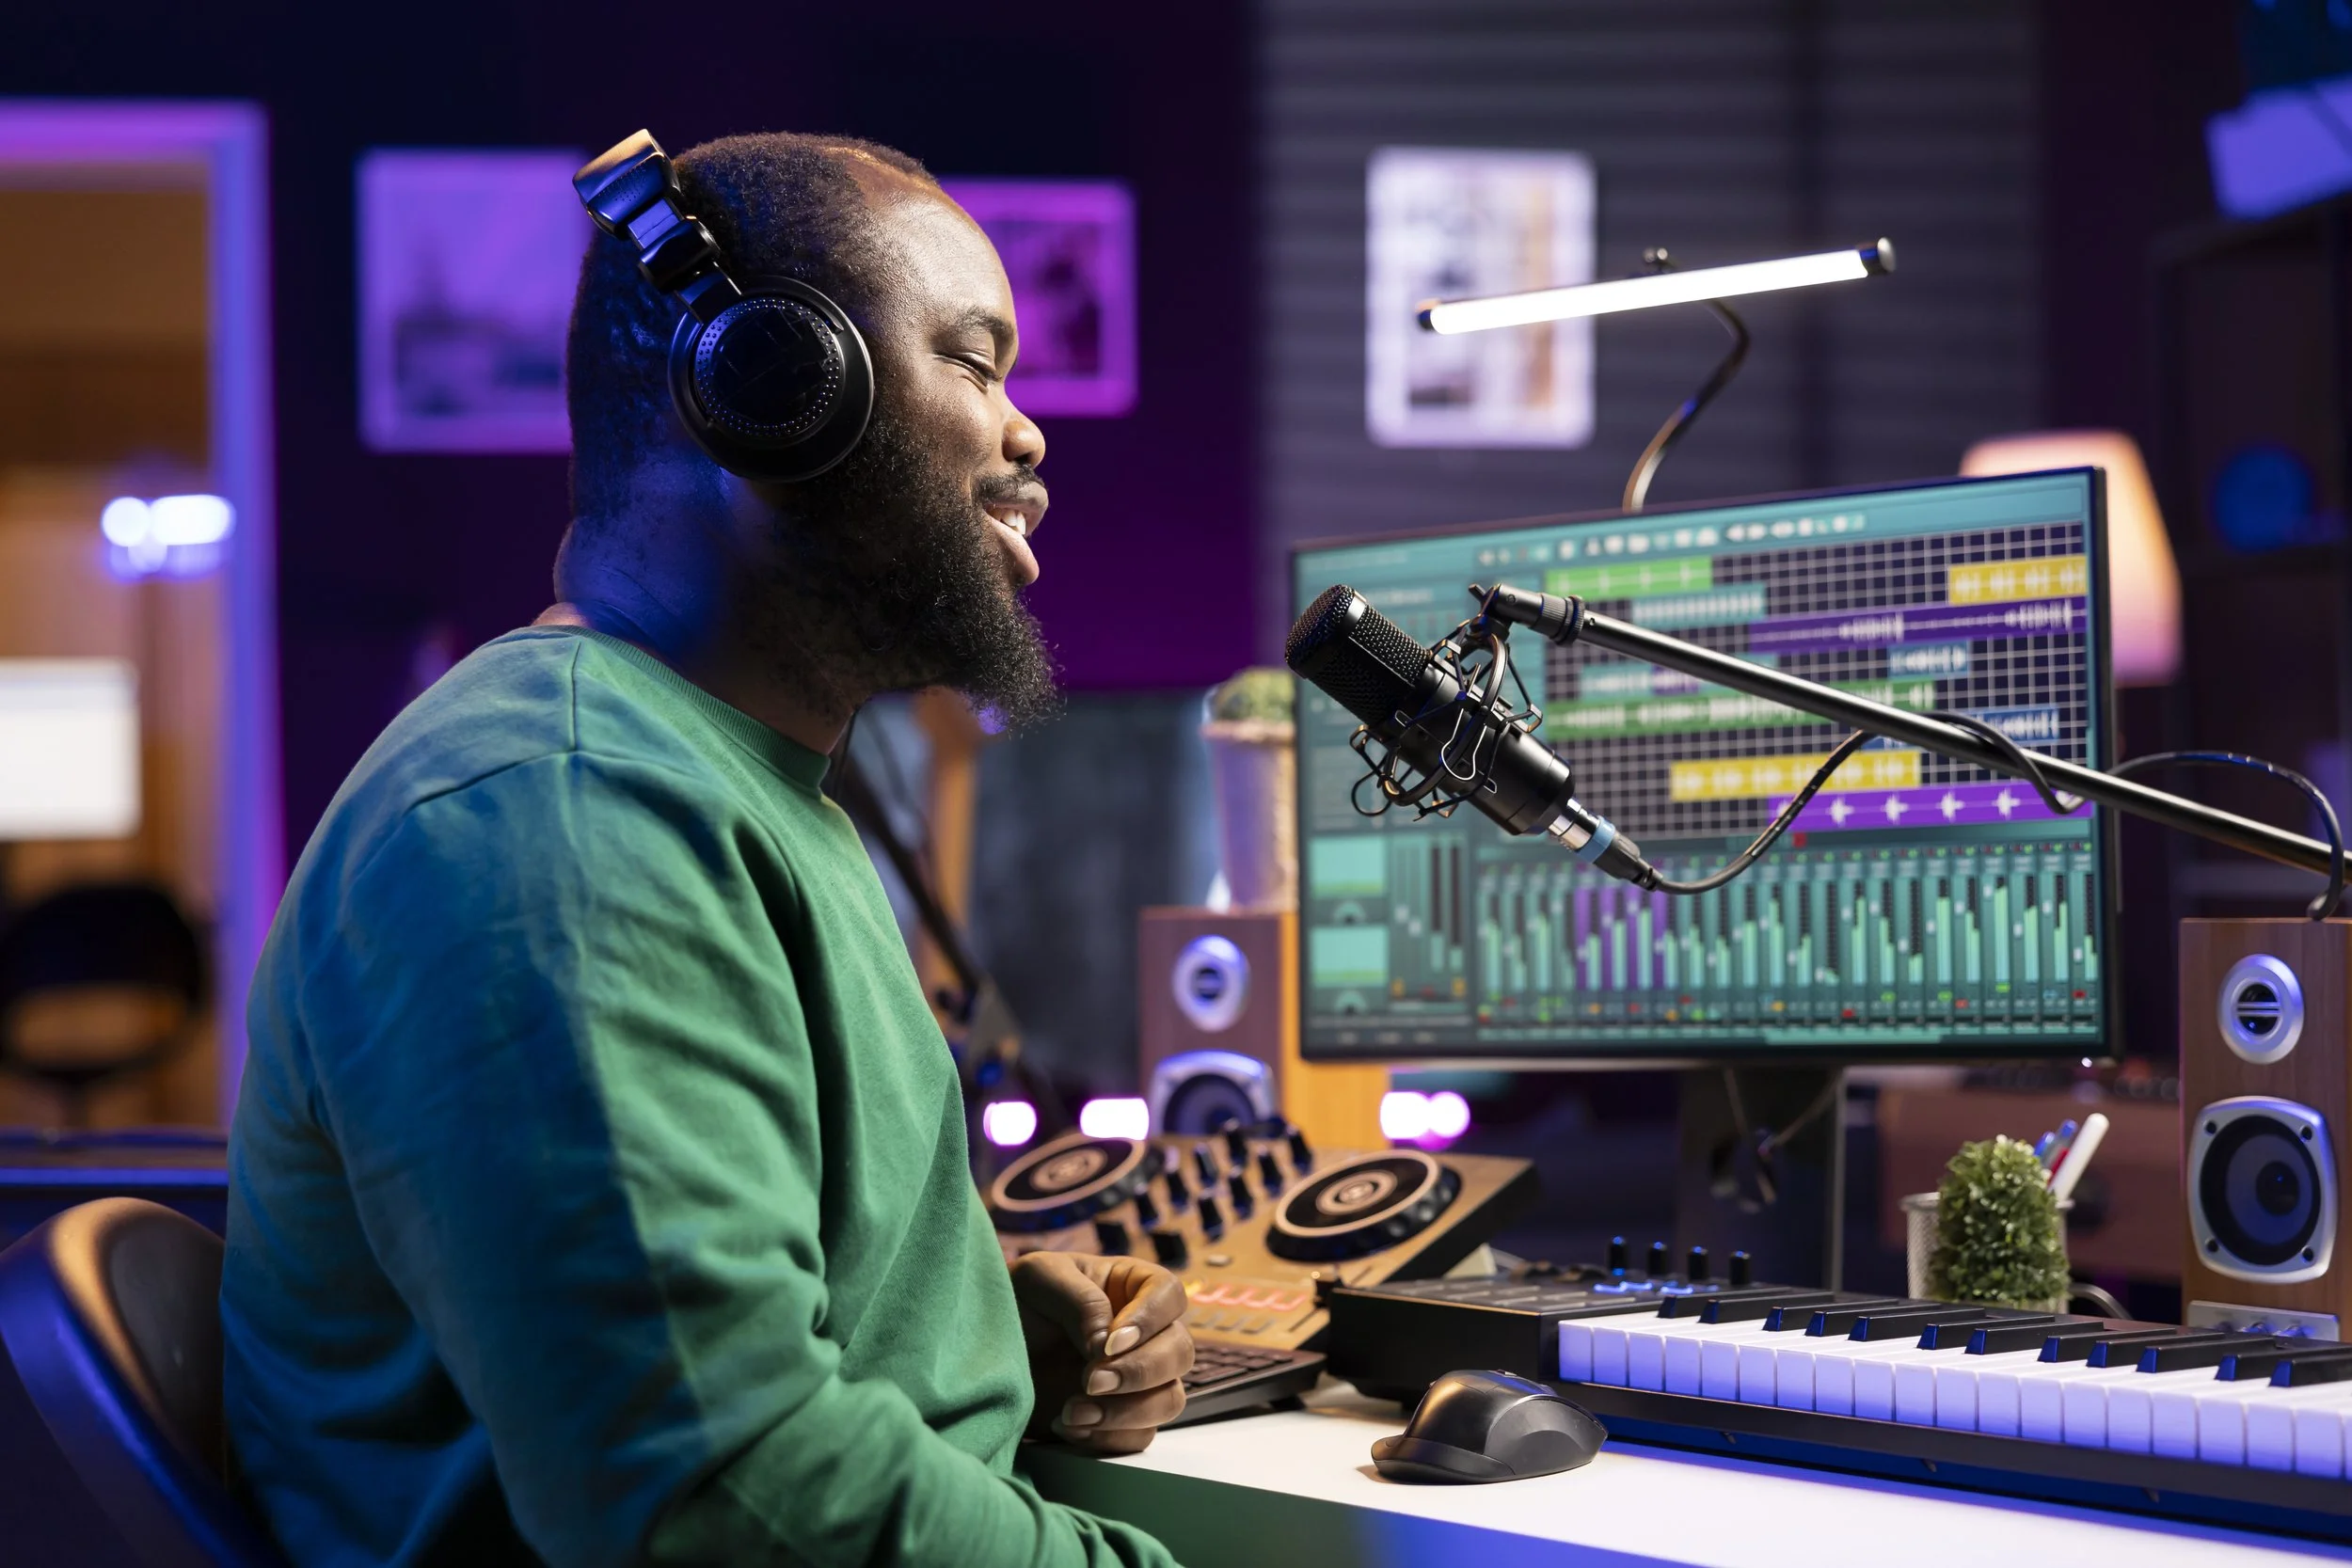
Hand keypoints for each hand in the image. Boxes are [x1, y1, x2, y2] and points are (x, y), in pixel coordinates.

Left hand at [1010, 1252, 1193, 1454]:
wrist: (981, 1351)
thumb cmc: (1015, 1301)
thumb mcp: (1039, 1279)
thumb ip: (1081, 1300)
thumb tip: (1110, 1346)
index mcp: (1131, 1286)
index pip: (1170, 1295)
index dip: (1150, 1321)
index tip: (1110, 1343)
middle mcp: (1145, 1333)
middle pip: (1180, 1352)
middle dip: (1138, 1372)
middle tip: (1089, 1381)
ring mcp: (1137, 1380)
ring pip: (1170, 1400)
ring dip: (1127, 1412)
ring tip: (1072, 1412)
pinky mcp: (1119, 1419)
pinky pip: (1139, 1436)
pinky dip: (1107, 1438)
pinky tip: (1067, 1427)